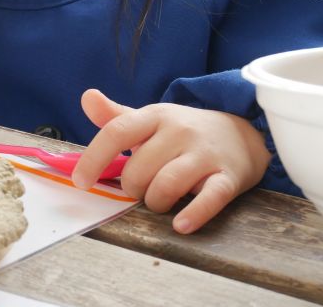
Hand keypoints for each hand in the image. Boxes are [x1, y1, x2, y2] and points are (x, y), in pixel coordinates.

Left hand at [72, 89, 269, 233]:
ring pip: (167, 185)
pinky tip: (181, 225)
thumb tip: (86, 97)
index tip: (81, 182)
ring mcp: (204, 154)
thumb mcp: (150, 119)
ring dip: (156, 202)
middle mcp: (179, 131)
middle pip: (139, 169)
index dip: (94, 159)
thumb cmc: (182, 132)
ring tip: (159, 201)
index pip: (116, 133)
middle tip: (140, 189)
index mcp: (154, 116)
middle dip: (133, 188)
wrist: (241, 132)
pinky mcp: (228, 177)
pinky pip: (210, 199)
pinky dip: (193, 215)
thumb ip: (115, 116)